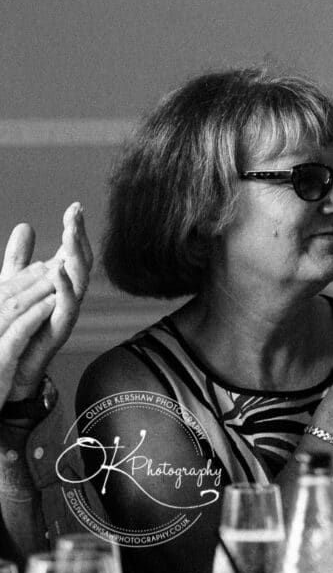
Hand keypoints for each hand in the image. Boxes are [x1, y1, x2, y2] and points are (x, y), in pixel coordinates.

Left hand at [2, 203, 91, 399]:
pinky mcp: (59, 328)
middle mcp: (69, 294)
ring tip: (69, 235)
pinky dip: (64, 287)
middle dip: (78, 237)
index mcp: (60, 281)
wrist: (12, 366)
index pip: (72, 249)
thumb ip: (19, 258)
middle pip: (80, 260)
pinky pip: (67, 306)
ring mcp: (66, 311)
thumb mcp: (13, 284)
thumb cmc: (18, 326)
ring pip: (80, 279)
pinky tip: (57, 269)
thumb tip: (25, 226)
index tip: (75, 207)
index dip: (75, 228)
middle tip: (74, 216)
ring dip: (75, 257)